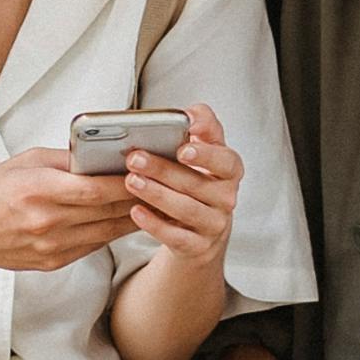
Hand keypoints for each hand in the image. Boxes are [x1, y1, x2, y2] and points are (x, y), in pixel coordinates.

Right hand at [0, 152, 142, 274]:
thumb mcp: (23, 162)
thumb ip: (63, 159)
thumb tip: (99, 154)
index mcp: (38, 190)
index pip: (95, 188)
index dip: (126, 181)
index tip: (149, 170)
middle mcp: (47, 221)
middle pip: (107, 211)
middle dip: (139, 197)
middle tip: (164, 184)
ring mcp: (52, 245)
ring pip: (107, 231)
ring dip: (133, 217)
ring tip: (155, 201)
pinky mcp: (54, 261)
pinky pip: (94, 244)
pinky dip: (113, 231)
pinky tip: (127, 219)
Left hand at [115, 105, 241, 264]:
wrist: (200, 231)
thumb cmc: (195, 182)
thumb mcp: (202, 152)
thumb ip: (200, 126)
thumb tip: (190, 113)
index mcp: (228, 171)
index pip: (227, 161)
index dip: (207, 155)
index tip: (183, 147)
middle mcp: (226, 198)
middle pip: (197, 184)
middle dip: (164, 170)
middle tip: (135, 158)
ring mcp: (214, 224)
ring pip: (186, 209)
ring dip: (156, 194)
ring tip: (131, 181)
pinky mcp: (199, 246)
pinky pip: (176, 237)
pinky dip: (154, 224)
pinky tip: (136, 211)